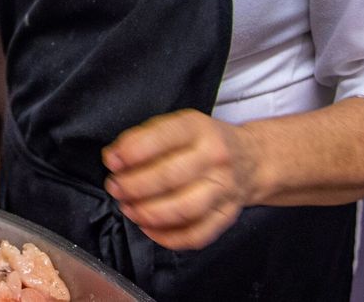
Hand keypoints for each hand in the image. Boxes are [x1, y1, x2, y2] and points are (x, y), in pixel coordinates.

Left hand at [102, 109, 265, 250]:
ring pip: (184, 209)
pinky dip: (168, 237)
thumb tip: (114, 157)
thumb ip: (145, 137)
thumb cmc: (203, 142)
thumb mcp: (179, 125)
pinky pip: (196, 235)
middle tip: (116, 188)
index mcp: (198, 128)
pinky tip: (148, 228)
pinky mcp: (226, 216)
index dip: (133, 151)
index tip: (112, 161)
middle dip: (135, 185)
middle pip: (171, 176)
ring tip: (129, 209)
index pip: (164, 137)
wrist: (252, 159)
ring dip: (149, 213)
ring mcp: (224, 189)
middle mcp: (215, 158)